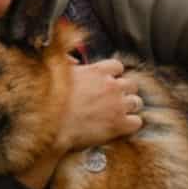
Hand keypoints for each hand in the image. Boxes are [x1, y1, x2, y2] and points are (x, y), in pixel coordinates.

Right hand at [14, 57, 141, 188]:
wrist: (51, 125)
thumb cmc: (50, 101)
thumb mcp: (58, 73)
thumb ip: (69, 63)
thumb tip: (74, 60)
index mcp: (98, 71)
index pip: (118, 66)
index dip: (113, 76)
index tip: (107, 83)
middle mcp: (111, 85)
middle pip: (131, 84)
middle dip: (124, 92)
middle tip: (113, 101)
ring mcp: (118, 105)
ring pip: (136, 102)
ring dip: (128, 108)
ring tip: (117, 115)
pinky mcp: (120, 124)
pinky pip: (137, 122)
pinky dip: (131, 125)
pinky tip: (121, 128)